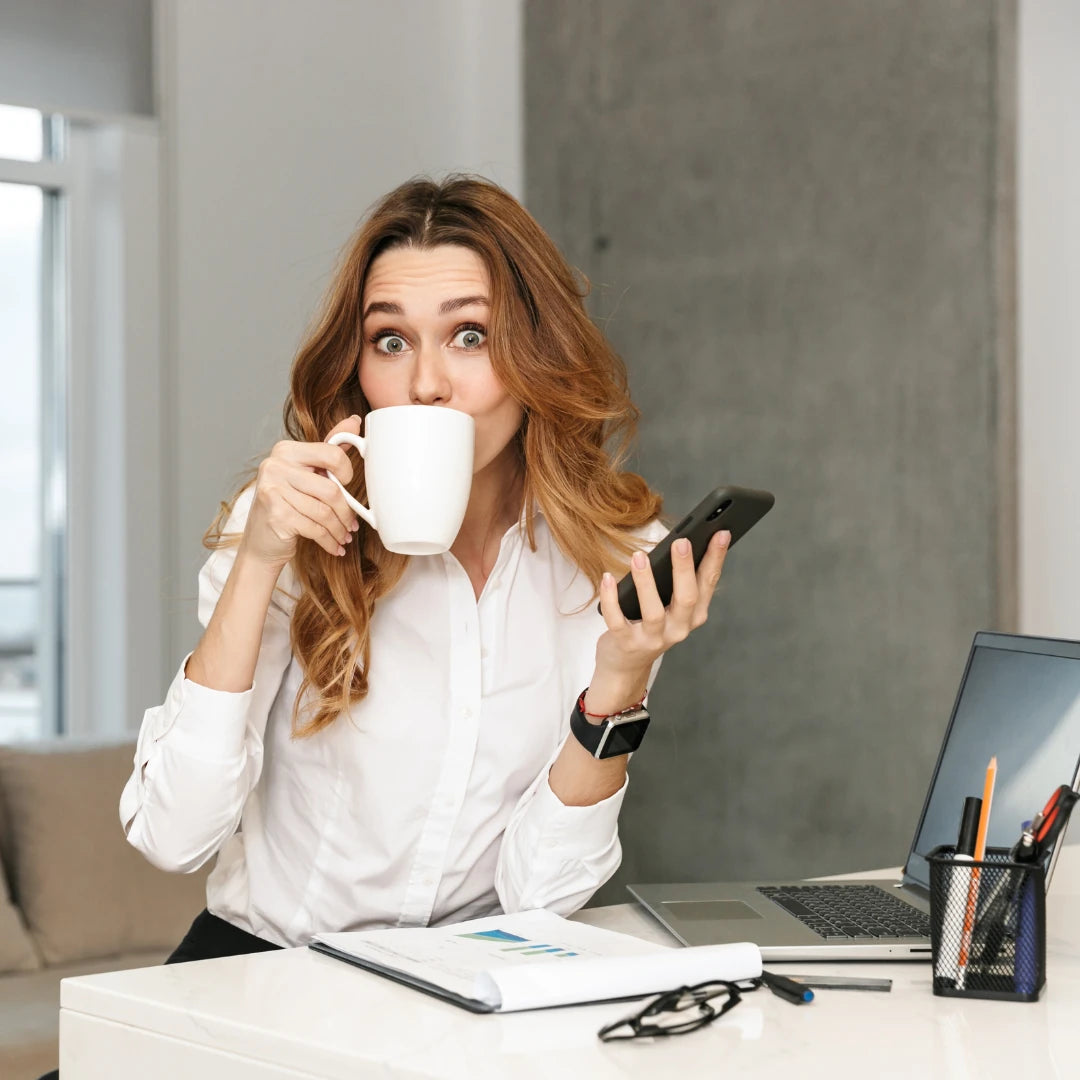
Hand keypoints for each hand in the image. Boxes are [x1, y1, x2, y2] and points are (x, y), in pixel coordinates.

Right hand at [239, 415, 362, 570]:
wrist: (260, 543)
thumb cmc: (287, 506)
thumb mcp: (306, 474)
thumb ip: (328, 448)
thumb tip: (354, 421)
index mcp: (285, 450)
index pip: (331, 453)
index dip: (347, 472)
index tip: (349, 485)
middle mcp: (275, 466)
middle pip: (331, 488)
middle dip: (346, 511)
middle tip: (352, 523)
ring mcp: (273, 490)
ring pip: (325, 512)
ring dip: (339, 529)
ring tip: (344, 536)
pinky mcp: (276, 515)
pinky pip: (316, 528)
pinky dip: (329, 540)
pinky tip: (335, 546)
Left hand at [593, 531, 731, 687]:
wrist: (626, 665)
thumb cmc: (650, 625)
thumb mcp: (672, 607)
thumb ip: (679, 582)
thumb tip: (683, 543)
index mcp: (694, 615)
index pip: (708, 583)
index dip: (716, 559)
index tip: (720, 533)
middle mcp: (678, 628)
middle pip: (687, 598)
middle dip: (684, 569)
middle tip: (681, 542)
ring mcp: (653, 638)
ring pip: (653, 611)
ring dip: (646, 582)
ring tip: (639, 556)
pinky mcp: (627, 643)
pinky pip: (617, 620)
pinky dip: (612, 599)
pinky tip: (608, 578)